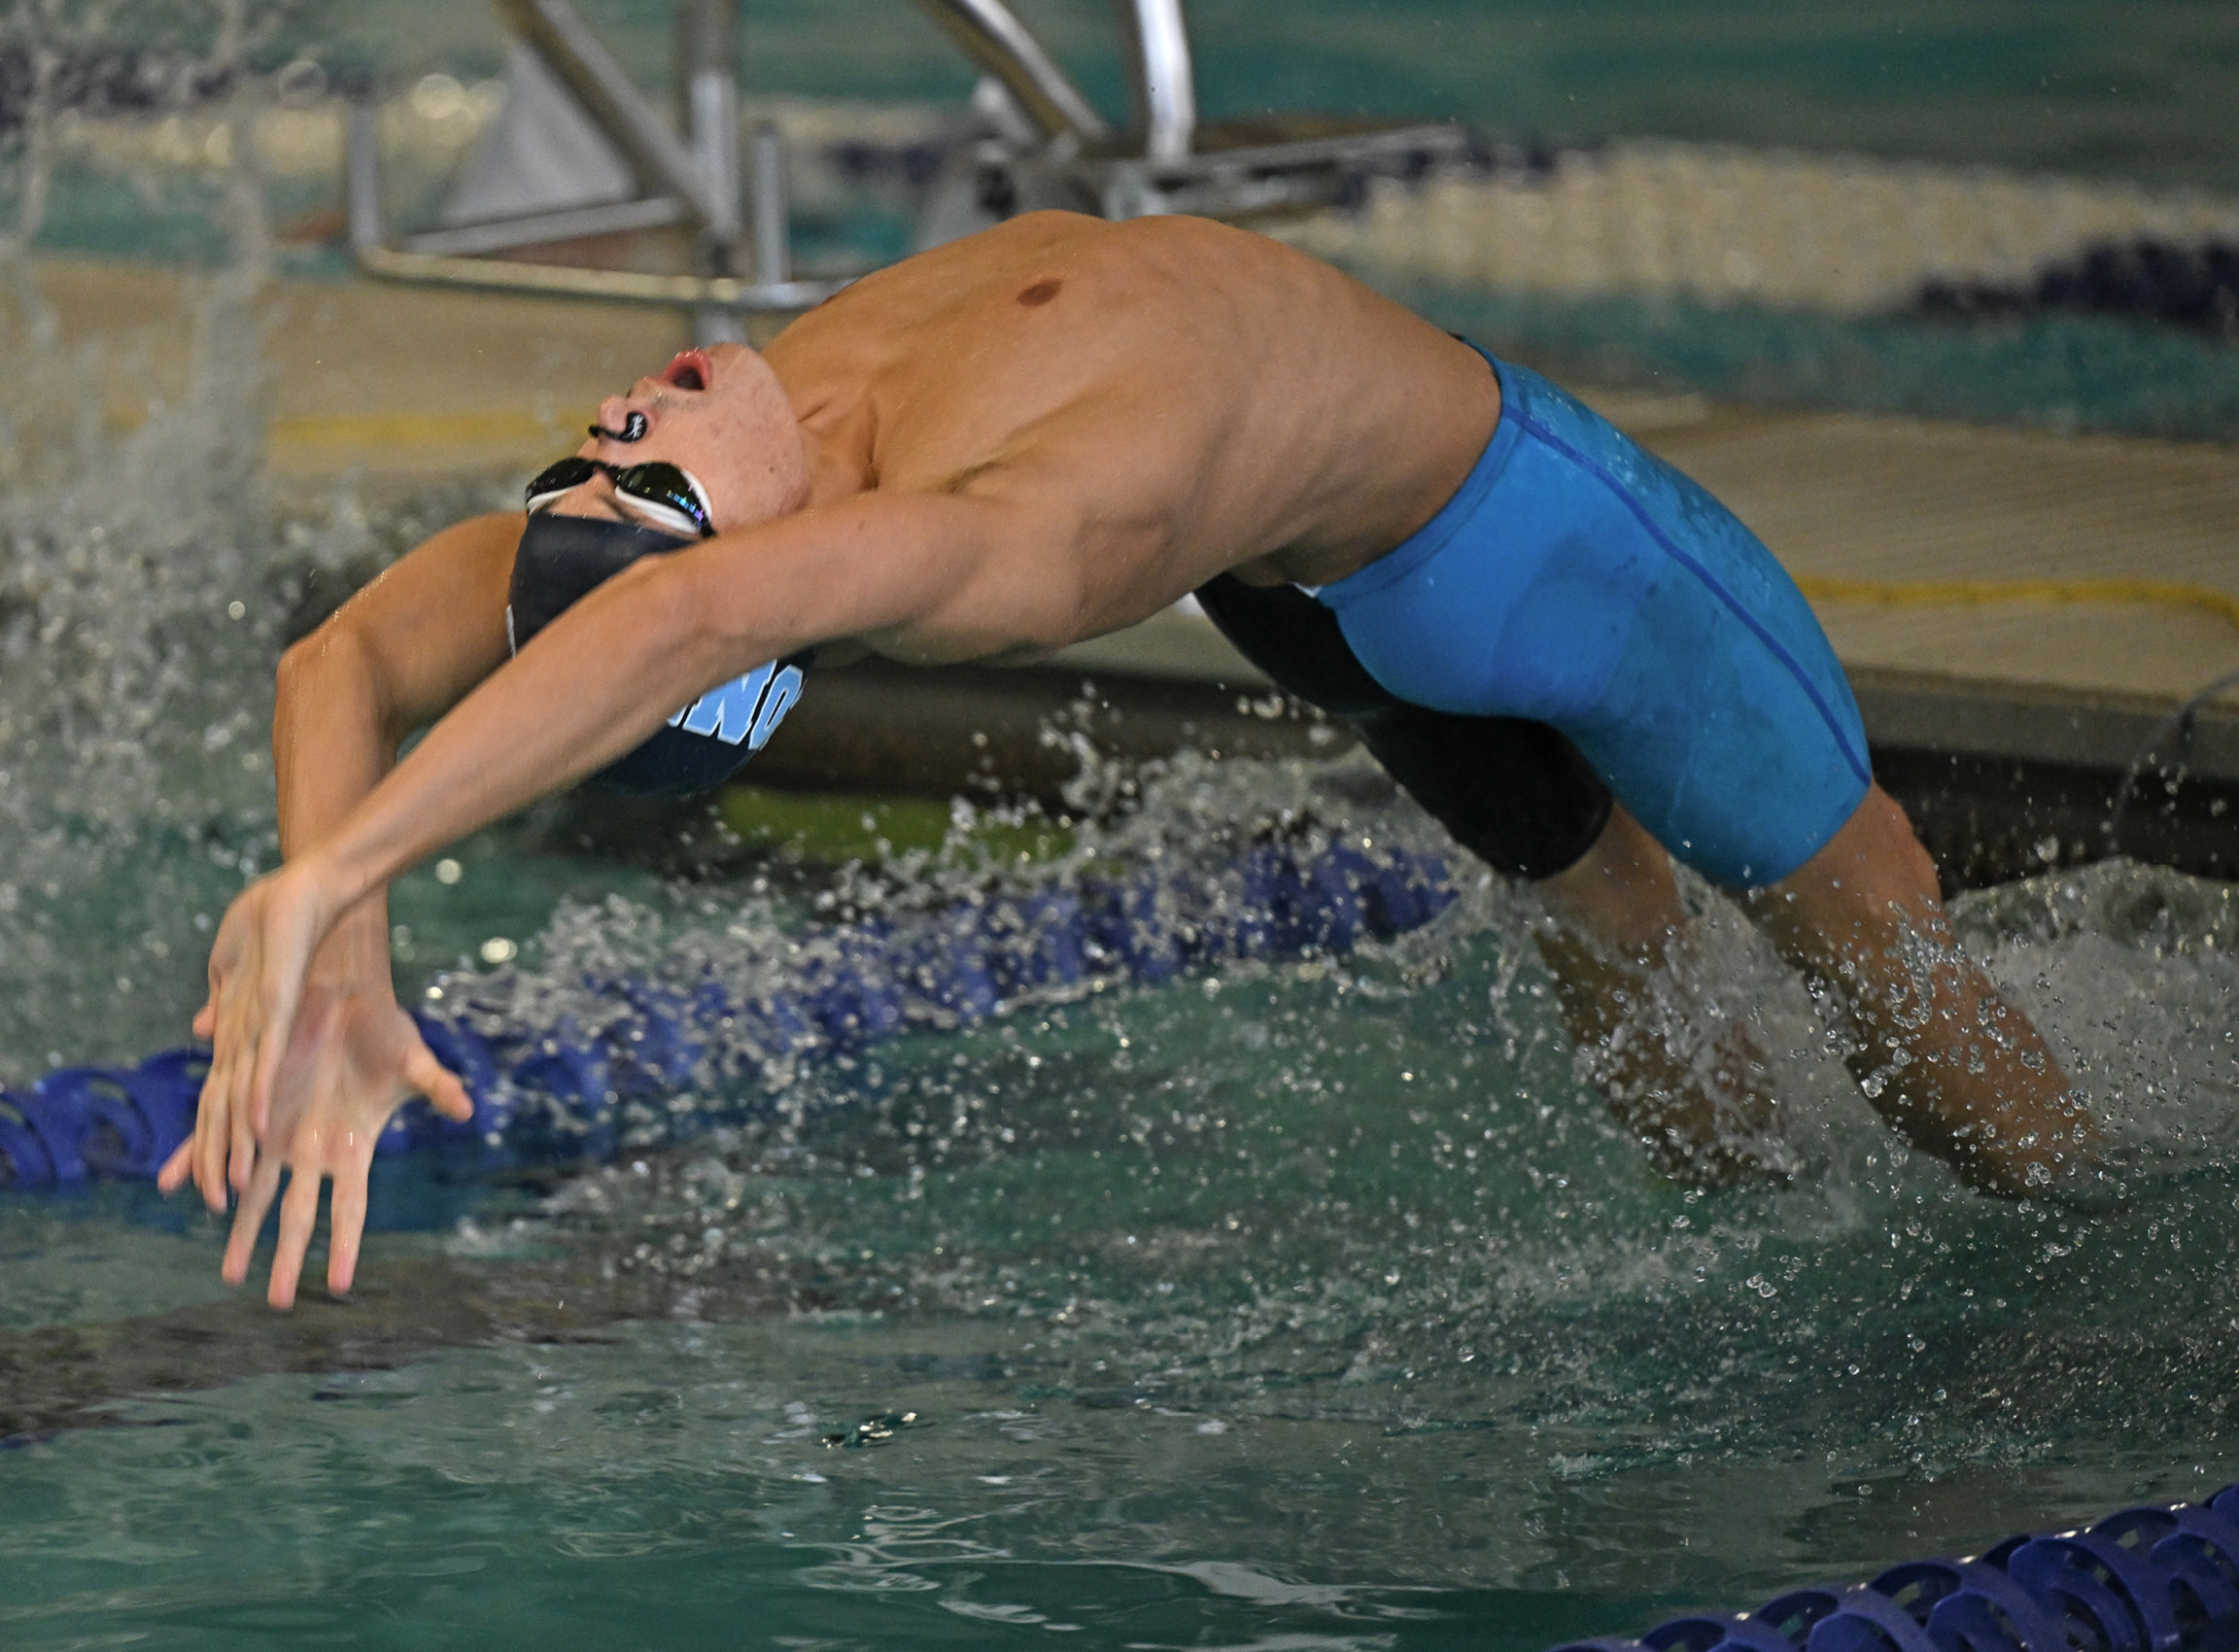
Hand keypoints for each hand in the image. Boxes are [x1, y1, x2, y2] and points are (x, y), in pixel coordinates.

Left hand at [158, 975, 471, 1305]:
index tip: (337, 1286)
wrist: (343, 998)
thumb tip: (467, 1109)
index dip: (342, 1247)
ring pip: (253, 1194)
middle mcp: (313, 1152)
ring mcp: (279, 1135)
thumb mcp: (413, 1062)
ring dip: (241, 1235)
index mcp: (353, 1149)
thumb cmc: (384, 1031)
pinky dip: (196, 1164)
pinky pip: (219, 1144)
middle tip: (276, 1302)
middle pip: (297, 1217)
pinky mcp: (253, 1110)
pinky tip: (174, 1186)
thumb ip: (437, 1087)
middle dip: (285, 1259)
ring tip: (230, 1275)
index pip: (348, 1210)